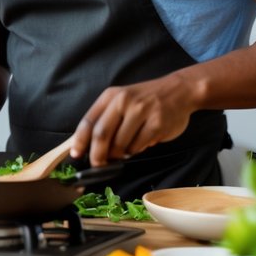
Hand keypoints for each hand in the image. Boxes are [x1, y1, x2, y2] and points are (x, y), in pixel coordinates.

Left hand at [70, 75, 197, 165]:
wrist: (179, 90)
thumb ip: (105, 119)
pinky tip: (140, 143)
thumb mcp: (121, 100)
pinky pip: (139, 147)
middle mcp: (124, 101)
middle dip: (97, 155)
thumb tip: (87, 146)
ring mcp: (141, 112)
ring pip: (121, 145)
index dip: (79, 141)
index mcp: (111, 96)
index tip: (76, 155)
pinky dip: (136, 150)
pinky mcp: (157, 124)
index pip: (88, 121)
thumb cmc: (145, 99)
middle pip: (101, 135)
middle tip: (97, 164)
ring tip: (126, 148)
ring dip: (120, 154)